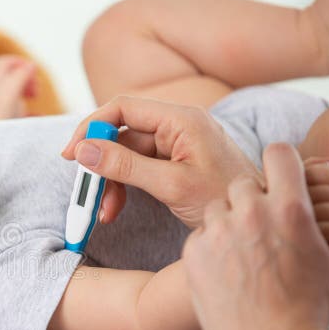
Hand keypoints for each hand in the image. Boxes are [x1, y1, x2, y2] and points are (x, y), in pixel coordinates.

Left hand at [0, 55, 36, 121]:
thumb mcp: (9, 94)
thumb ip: (19, 77)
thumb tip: (30, 65)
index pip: (1, 63)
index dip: (18, 62)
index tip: (32, 70)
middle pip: (9, 77)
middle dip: (26, 77)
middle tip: (35, 87)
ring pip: (14, 94)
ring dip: (28, 92)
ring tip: (36, 98)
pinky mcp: (4, 126)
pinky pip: (20, 114)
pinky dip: (30, 112)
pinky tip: (37, 117)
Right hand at [61, 95, 259, 227]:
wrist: (257, 222)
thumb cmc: (225, 200)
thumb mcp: (171, 184)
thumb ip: (125, 166)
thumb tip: (83, 150)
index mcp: (181, 119)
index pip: (123, 108)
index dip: (91, 127)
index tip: (71, 153)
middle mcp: (177, 126)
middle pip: (121, 135)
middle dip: (100, 164)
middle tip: (84, 190)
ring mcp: (175, 145)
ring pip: (125, 156)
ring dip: (109, 183)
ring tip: (105, 212)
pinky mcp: (173, 164)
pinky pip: (136, 170)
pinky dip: (122, 189)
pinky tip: (115, 210)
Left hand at [182, 143, 328, 329]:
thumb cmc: (309, 306)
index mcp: (291, 208)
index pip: (278, 153)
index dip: (279, 163)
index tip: (279, 179)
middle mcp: (252, 213)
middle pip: (242, 183)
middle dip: (251, 200)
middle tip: (259, 229)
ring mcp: (218, 232)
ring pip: (217, 208)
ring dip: (228, 223)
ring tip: (242, 254)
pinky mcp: (193, 251)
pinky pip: (200, 234)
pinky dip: (210, 246)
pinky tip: (224, 270)